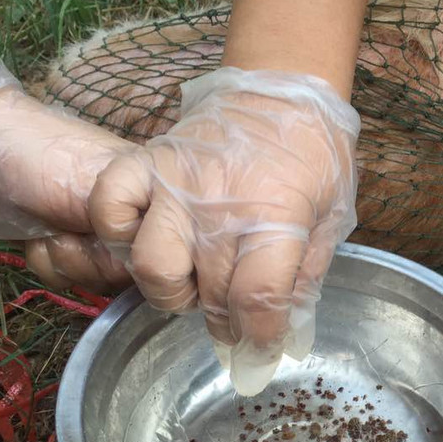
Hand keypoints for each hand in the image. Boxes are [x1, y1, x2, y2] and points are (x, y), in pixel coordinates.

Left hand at [0, 57, 135, 289]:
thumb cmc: (40, 155)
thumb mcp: (96, 187)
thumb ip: (133, 229)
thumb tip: (157, 267)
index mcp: (146, 195)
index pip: (162, 249)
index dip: (133, 257)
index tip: (107, 238)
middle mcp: (127, 218)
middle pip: (128, 272)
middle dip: (90, 260)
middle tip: (67, 230)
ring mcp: (93, 234)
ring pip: (96, 279)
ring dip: (63, 260)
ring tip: (46, 229)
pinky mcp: (61, 245)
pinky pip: (65, 278)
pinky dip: (44, 262)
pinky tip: (33, 237)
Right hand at [88, 68, 359, 395]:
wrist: (283, 88)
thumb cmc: (314, 155)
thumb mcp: (332, 218)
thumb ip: (307, 277)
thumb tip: (288, 336)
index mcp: (277, 218)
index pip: (257, 300)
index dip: (259, 339)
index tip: (260, 353)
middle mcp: (221, 206)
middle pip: (209, 294)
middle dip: (225, 324)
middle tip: (234, 321)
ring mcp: (177, 184)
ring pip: (153, 266)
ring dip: (172, 292)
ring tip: (192, 285)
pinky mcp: (146, 163)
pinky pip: (110, 209)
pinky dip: (118, 233)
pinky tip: (146, 239)